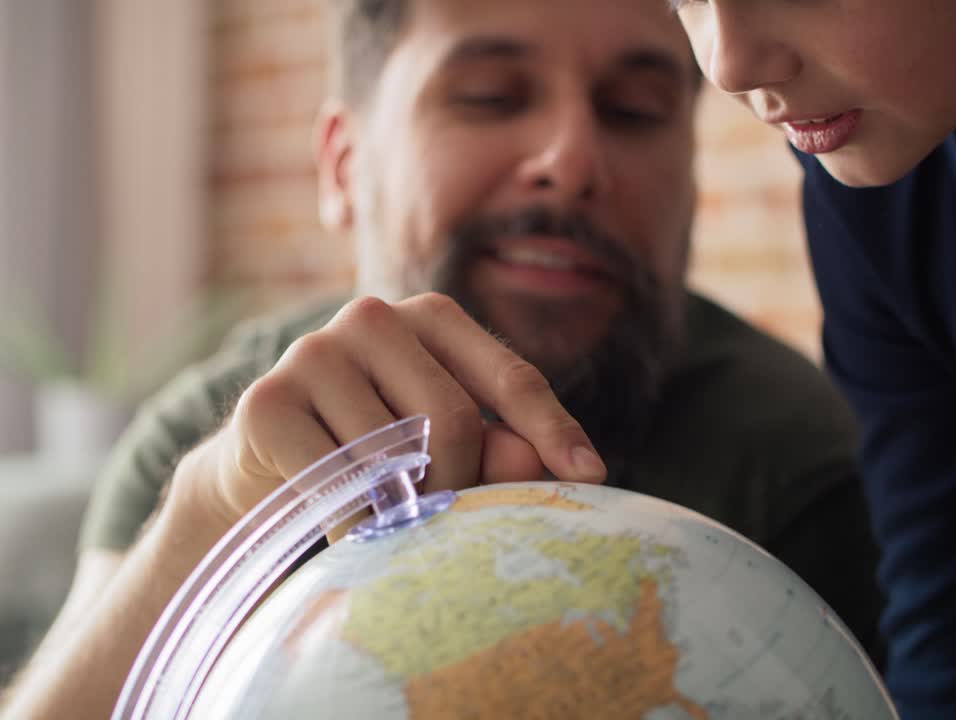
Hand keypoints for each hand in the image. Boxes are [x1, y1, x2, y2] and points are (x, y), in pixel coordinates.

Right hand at [168, 293, 605, 540]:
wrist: (265, 464)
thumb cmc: (379, 450)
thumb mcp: (446, 444)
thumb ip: (503, 450)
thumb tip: (569, 470)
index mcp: (433, 317)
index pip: (511, 376)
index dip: (551, 430)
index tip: (591, 476)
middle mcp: (374, 317)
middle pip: (453, 418)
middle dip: (459, 485)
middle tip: (444, 522)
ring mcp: (314, 352)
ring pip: (392, 454)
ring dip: (400, 508)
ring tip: (390, 522)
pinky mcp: (266, 402)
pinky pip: (336, 482)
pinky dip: (353, 522)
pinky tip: (349, 530)